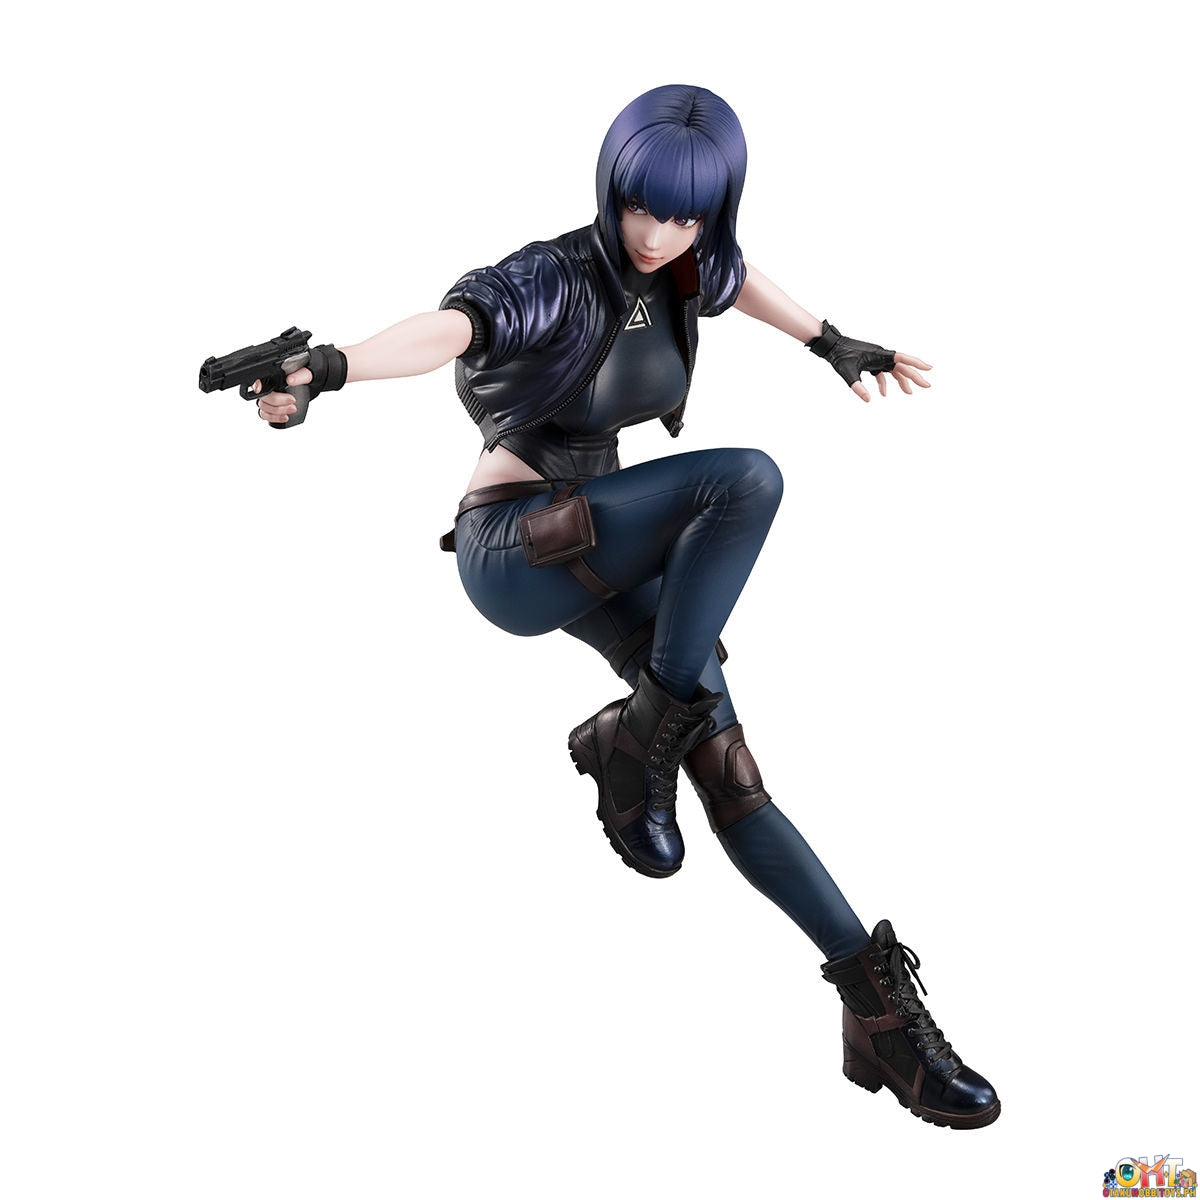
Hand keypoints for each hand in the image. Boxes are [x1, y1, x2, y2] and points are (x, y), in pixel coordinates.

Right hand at [252, 366, 312, 424]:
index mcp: (272, 377)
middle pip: (263, 397)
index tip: (262, 390)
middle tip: (292, 400)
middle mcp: (268, 389)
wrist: (311, 388)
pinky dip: (274, 418)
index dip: (256, 386)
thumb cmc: (306, 378)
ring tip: (293, 409)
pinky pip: (266, 416)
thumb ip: (299, 376)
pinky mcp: (272, 409)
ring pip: (263, 408)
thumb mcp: (306, 374)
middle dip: (276, 402)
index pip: (258, 381)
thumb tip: (290, 380)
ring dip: (277, 411)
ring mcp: (268, 400)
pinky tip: (285, 417)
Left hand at [807, 319, 931, 402]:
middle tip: (927, 386)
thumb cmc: (840, 356)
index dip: (917, 363)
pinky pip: (881, 373)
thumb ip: (858, 387)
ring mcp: (876, 359)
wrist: (831, 347)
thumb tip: (868, 400)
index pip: (903, 359)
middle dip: (915, 377)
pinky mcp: (870, 362)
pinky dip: (884, 383)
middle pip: (902, 367)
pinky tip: (883, 394)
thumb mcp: (848, 373)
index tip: (929, 368)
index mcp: (880, 355)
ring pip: (893, 370)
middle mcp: (881, 355)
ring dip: (901, 381)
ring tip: (909, 393)